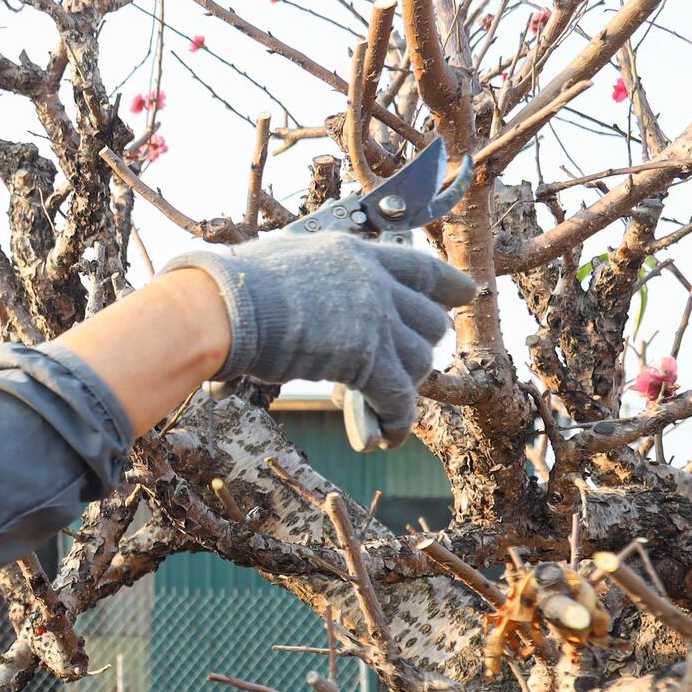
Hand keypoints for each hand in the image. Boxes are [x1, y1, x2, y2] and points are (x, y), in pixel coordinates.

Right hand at [159, 234, 477, 444]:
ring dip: (407, 384)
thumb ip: (308, 273)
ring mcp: (375, 321)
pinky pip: (399, 399)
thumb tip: (287, 285)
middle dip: (422, 345)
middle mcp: (375, 285)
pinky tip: (389, 436)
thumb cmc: (234, 284)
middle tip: (409, 363)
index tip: (467, 294)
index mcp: (357, 255)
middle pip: (429, 320)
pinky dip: (397, 422)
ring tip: (388, 401)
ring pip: (419, 361)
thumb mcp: (284, 260)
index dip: (448, 285)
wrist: (224, 306)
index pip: (421, 269)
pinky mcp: (367, 360)